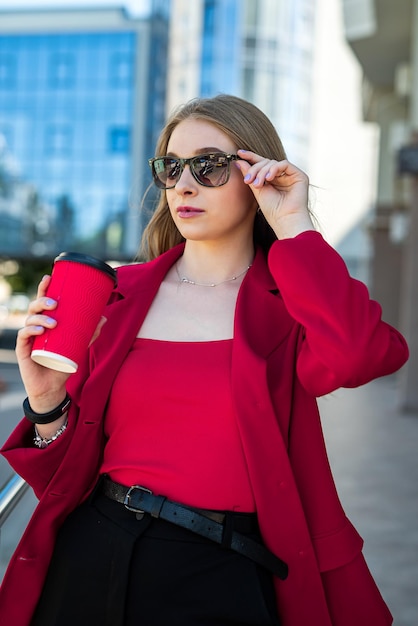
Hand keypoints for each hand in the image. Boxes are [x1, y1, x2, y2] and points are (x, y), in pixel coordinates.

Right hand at [16, 275, 105, 412]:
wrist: (53, 386)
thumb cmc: (63, 363)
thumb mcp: (80, 346)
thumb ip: (90, 333)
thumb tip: (104, 317)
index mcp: (46, 321)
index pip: (43, 301)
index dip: (44, 288)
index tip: (49, 277)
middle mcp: (36, 326)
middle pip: (35, 307)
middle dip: (43, 301)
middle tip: (56, 304)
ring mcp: (28, 337)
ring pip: (29, 319)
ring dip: (40, 317)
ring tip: (53, 322)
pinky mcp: (24, 349)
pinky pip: (24, 336)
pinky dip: (31, 330)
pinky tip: (40, 330)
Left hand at [236, 150, 314, 238]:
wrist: (285, 221)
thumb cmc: (272, 210)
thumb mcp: (257, 190)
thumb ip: (250, 175)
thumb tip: (239, 161)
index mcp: (273, 180)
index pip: (262, 164)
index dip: (251, 157)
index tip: (239, 153)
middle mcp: (282, 176)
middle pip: (266, 163)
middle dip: (255, 169)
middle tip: (248, 180)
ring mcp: (291, 175)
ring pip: (273, 163)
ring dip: (262, 171)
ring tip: (258, 184)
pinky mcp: (299, 175)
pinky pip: (284, 164)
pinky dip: (274, 169)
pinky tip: (268, 178)